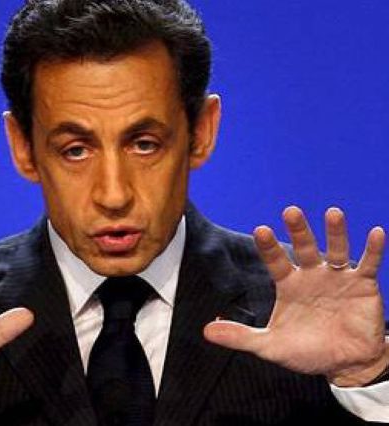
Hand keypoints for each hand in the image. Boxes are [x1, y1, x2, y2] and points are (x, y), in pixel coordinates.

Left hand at [204, 206, 386, 386]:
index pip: (276, 261)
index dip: (269, 247)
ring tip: (333, 213)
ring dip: (336, 232)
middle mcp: (312, 275)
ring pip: (337, 250)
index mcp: (289, 284)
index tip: (260, 229)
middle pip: (305, 247)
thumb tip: (206, 331)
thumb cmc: (306, 351)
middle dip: (298, 230)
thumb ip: (241, 336)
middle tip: (291, 211)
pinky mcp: (363, 285)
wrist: (344, 365)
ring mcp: (338, 277)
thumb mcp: (270, 346)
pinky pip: (369, 264)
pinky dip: (373, 250)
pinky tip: (377, 232)